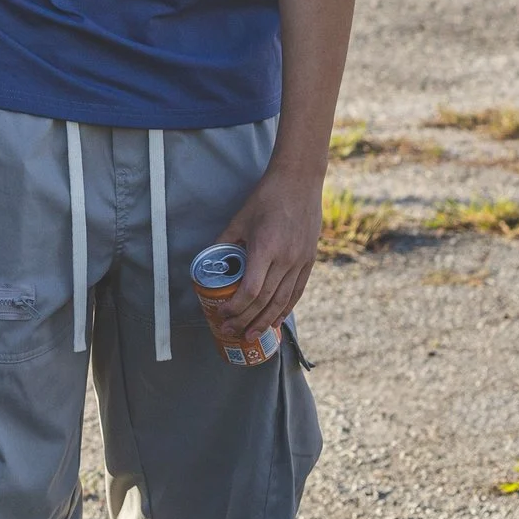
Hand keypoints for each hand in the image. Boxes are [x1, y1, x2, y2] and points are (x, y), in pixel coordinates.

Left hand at [210, 166, 321, 341]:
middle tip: (232, 333)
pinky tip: (276, 320)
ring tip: (252, 334)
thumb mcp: (239, 219)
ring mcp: (300, 261)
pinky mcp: (310, 261)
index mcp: (265, 248)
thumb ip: (224, 242)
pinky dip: (286, 308)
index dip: (236, 307)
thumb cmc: (265, 198)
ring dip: (267, 320)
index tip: (223, 315)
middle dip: (247, 320)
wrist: (299, 183)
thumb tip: (208, 260)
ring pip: (283, 300)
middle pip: (265, 300)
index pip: (251, 290)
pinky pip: (298, 291)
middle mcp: (285, 259)